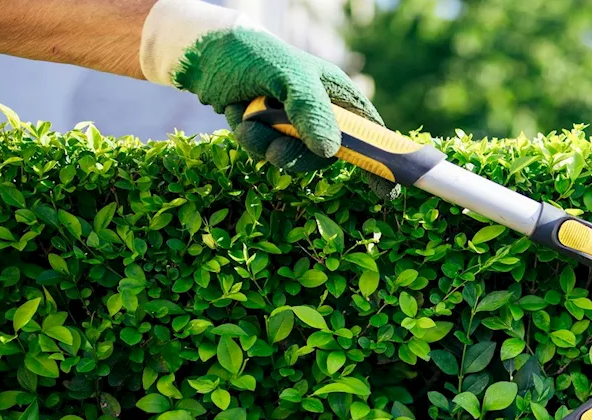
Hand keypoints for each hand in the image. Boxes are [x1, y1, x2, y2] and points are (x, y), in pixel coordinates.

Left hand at [140, 0, 399, 199]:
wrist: (203, 53)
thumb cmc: (253, 54)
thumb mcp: (287, 76)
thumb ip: (311, 111)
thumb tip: (331, 152)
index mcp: (337, 94)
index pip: (370, 133)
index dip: (382, 162)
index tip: (388, 193)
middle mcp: (321, 112)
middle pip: (327, 155)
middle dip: (299, 156)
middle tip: (277, 151)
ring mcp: (295, 125)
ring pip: (294, 158)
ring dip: (267, 146)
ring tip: (246, 122)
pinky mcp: (270, 134)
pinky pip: (268, 153)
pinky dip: (250, 141)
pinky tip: (236, 115)